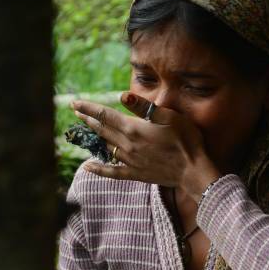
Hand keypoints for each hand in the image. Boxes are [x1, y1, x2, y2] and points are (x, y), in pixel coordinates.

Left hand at [71, 92, 221, 199]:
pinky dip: (98, 169)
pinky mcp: (135, 174)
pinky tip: (87, 166)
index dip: (89, 108)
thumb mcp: (168, 117)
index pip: (105, 115)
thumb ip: (144, 107)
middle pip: (102, 130)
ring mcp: (130, 161)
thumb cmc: (185, 140)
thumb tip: (122, 95)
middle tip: (76, 112)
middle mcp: (127, 145)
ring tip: (83, 132)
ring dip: (93, 139)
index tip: (75, 103)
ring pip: (105, 147)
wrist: (193, 171)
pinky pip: (112, 172)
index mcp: (133, 129)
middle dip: (88, 120)